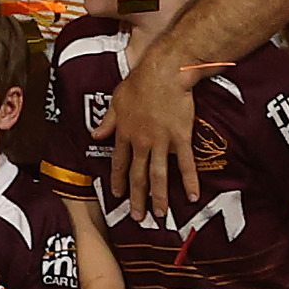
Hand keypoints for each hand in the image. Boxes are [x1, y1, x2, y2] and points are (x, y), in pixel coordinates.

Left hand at [105, 51, 211, 217]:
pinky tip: (193, 196)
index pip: (119, 163)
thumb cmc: (140, 82)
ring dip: (160, 197)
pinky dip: (190, 181)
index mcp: (125, 133)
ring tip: (161, 215)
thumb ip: (107, 121)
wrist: (164, 71)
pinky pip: (186, 164)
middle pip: (138, 176)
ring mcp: (161, 142)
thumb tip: (94, 135)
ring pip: (159, 175)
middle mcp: (141, 142)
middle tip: (137, 217)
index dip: (118, 180)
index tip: (117, 195)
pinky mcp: (181, 138)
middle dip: (137, 198)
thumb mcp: (116, 100)